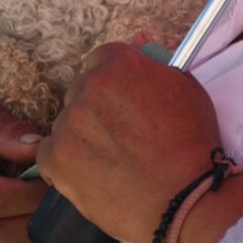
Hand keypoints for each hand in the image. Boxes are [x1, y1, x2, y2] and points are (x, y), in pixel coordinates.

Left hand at [36, 42, 222, 242]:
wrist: (185, 199)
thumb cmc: (193, 146)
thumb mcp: (186, 89)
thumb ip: (156, 66)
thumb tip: (140, 43)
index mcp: (119, 64)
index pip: (101, 62)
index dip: (113, 85)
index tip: (122, 104)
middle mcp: (89, 87)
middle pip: (81, 92)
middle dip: (97, 111)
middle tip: (122, 138)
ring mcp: (69, 123)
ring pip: (67, 124)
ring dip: (83, 138)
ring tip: (113, 164)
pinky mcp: (55, 157)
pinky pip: (49, 154)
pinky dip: (65, 164)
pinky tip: (92, 175)